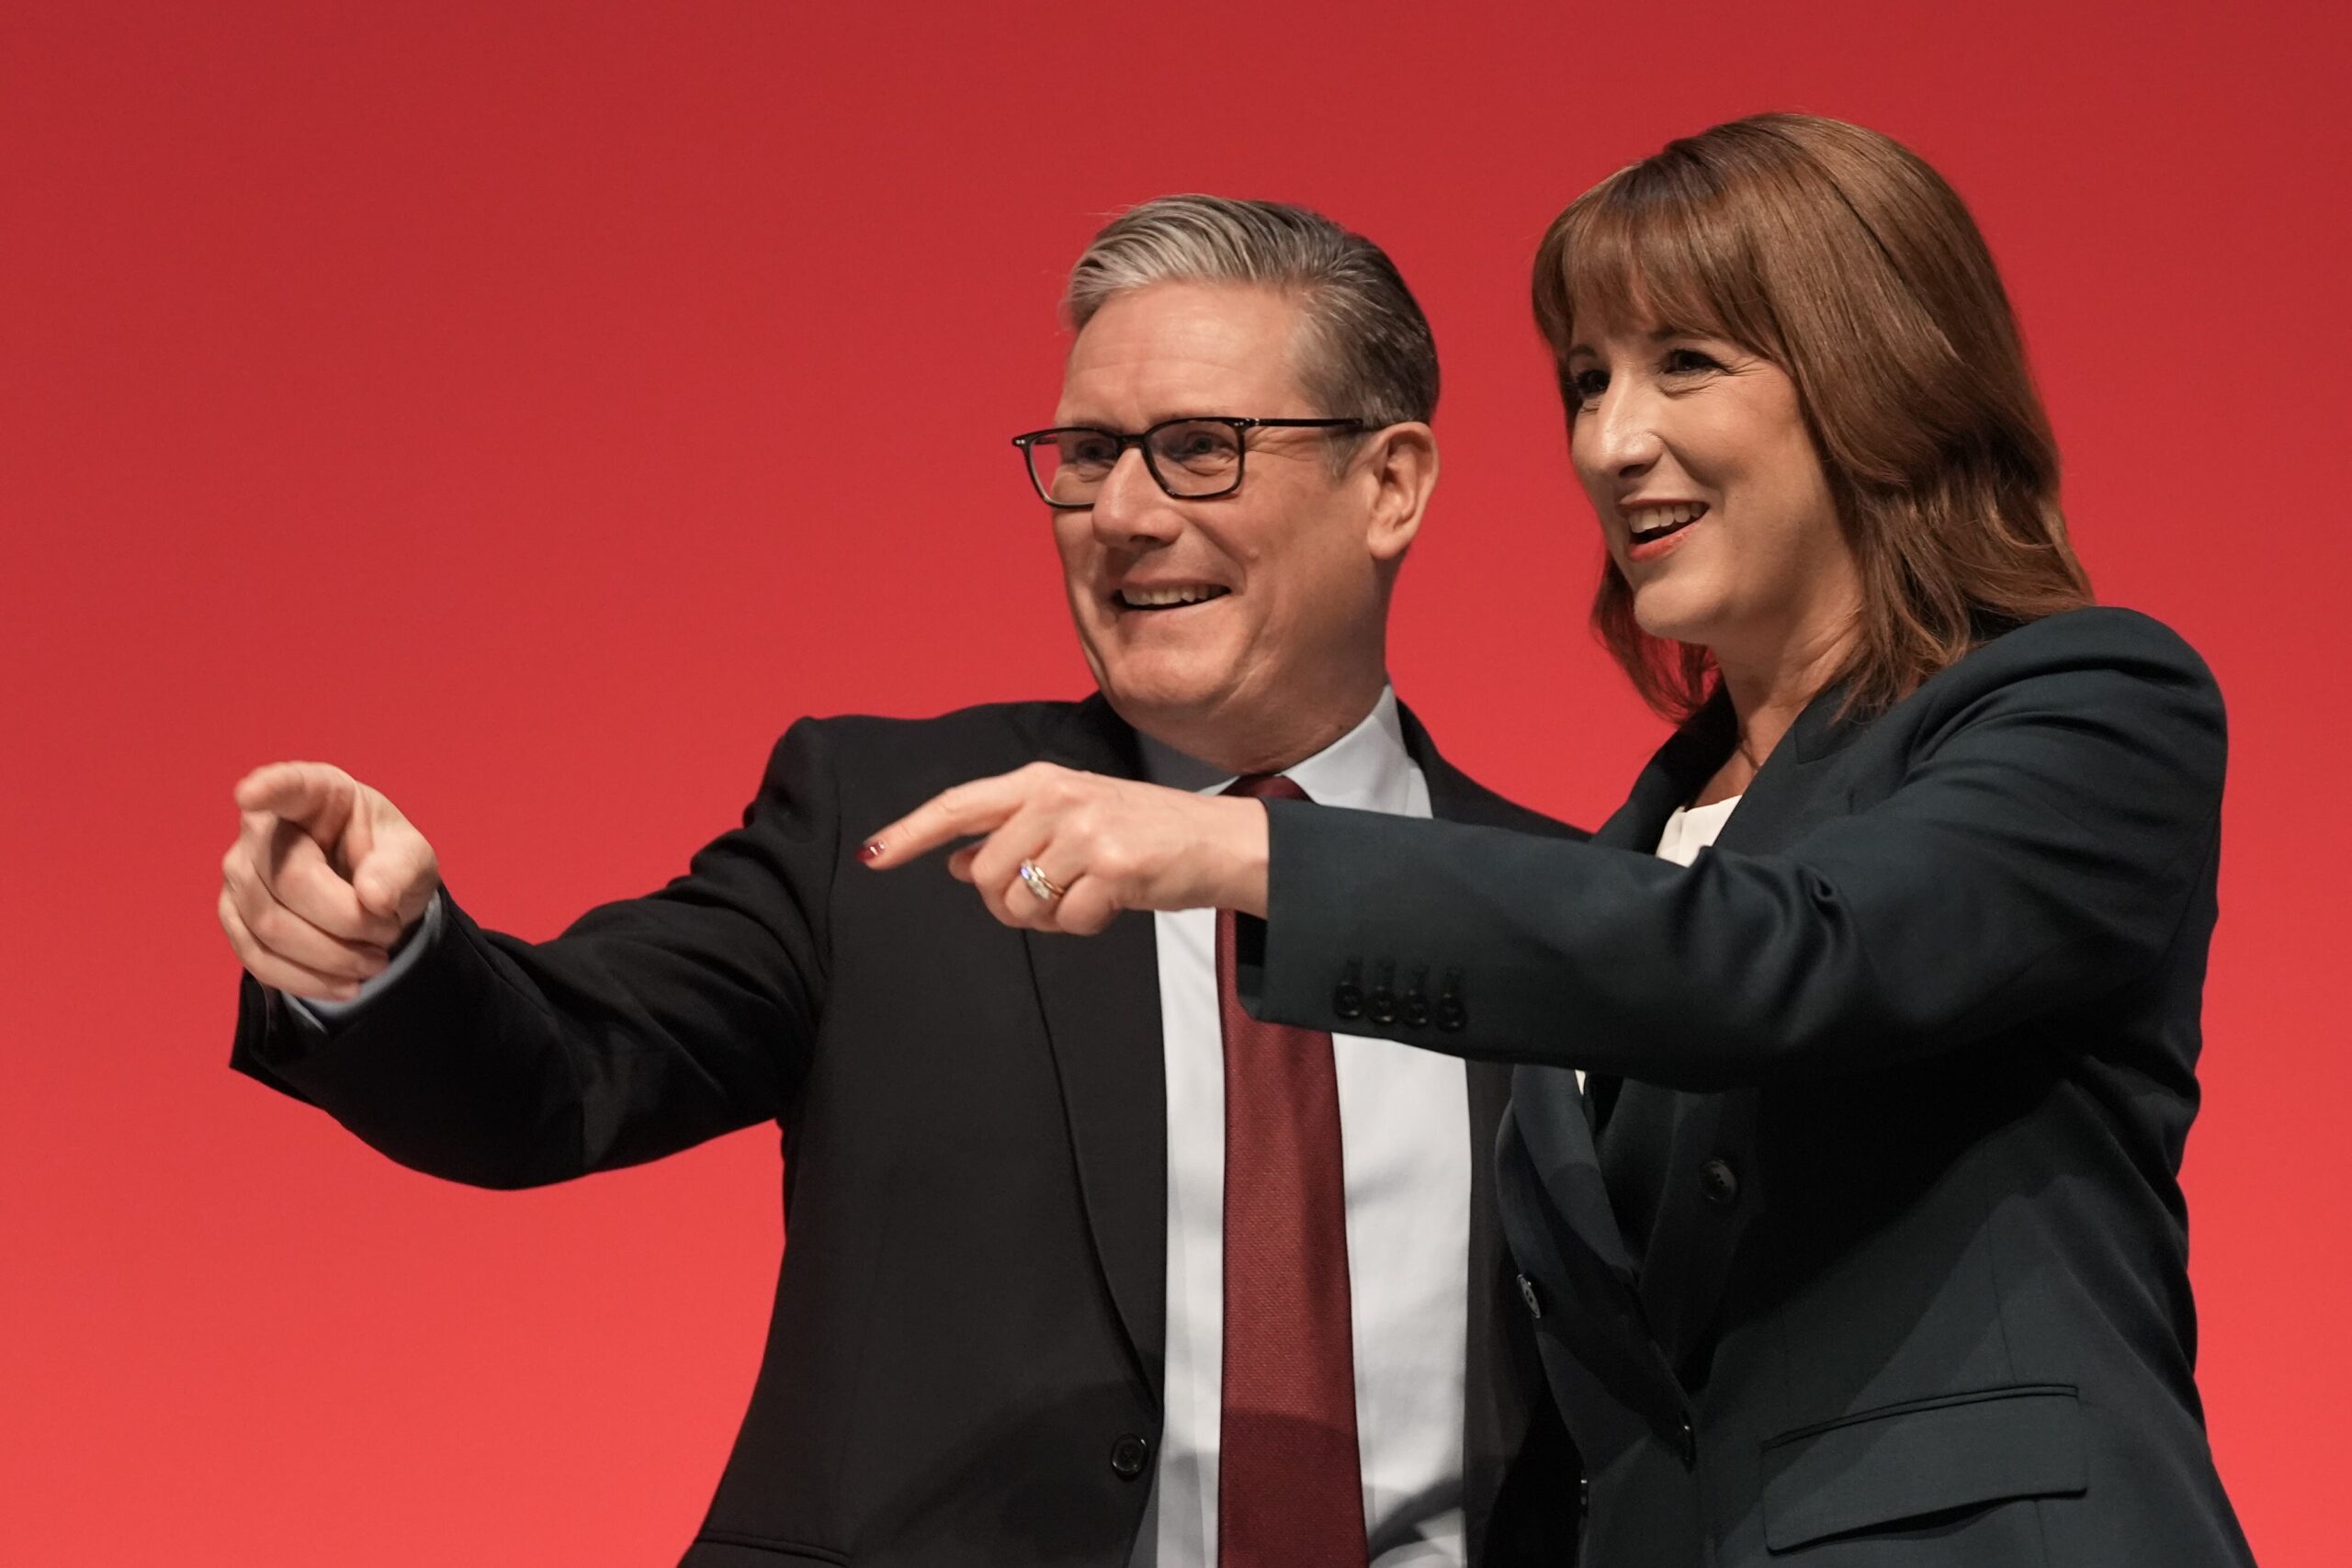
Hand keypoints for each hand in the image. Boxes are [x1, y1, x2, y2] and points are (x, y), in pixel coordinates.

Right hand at [218, 761, 440, 998]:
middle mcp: (264, 827)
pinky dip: (305, 979)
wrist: (372, 898)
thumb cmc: (388, 861)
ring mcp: (240, 873)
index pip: (289, 786)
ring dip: (331, 956)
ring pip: (269, 926)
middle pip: (288, 881)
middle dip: (347, 920)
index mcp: (317, 793)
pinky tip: (344, 985)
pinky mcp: (234, 916)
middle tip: (389, 933)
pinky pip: (256, 956)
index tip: (251, 793)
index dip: (269, 789)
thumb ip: (401, 869)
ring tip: (375, 960)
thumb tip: (373, 897)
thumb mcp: (414, 859)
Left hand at [860, 763, 1268, 934]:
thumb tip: (954, 862)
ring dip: (1049, 917)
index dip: (910, 832)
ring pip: (1021, 903)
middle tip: (1052, 897)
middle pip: (985, 875)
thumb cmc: (1143, 834)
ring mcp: (1086, 831)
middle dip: (1009, 903)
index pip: (959, 805)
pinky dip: (1086, 925)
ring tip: (1088, 894)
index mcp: (1040, 781)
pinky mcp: (1114, 867)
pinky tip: (1115, 903)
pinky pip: (1068, 921)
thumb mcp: (1071, 819)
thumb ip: (1011, 835)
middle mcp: (1057, 797)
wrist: (1219, 842)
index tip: (872, 856)